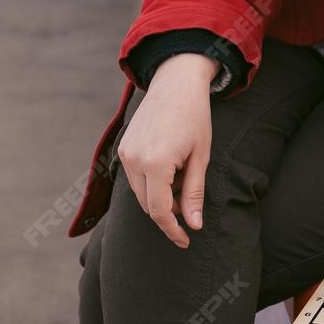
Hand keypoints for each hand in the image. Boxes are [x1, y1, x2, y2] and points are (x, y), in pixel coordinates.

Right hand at [116, 53, 216, 246]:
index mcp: (155, 164)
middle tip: (189, 200)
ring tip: (182, 176)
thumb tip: (193, 225)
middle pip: (148, 204)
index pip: (159, 211)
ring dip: (160, 195)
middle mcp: (133, 160)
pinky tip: (170, 167)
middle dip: (168, 210)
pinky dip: (152, 181)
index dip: (172, 229)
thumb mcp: (201, 156)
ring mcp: (124, 154)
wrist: (176, 82)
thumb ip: (194, 193)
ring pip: (140, 192)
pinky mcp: (123, 148)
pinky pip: (135, 176)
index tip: (186, 240)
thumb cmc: (195, 117)